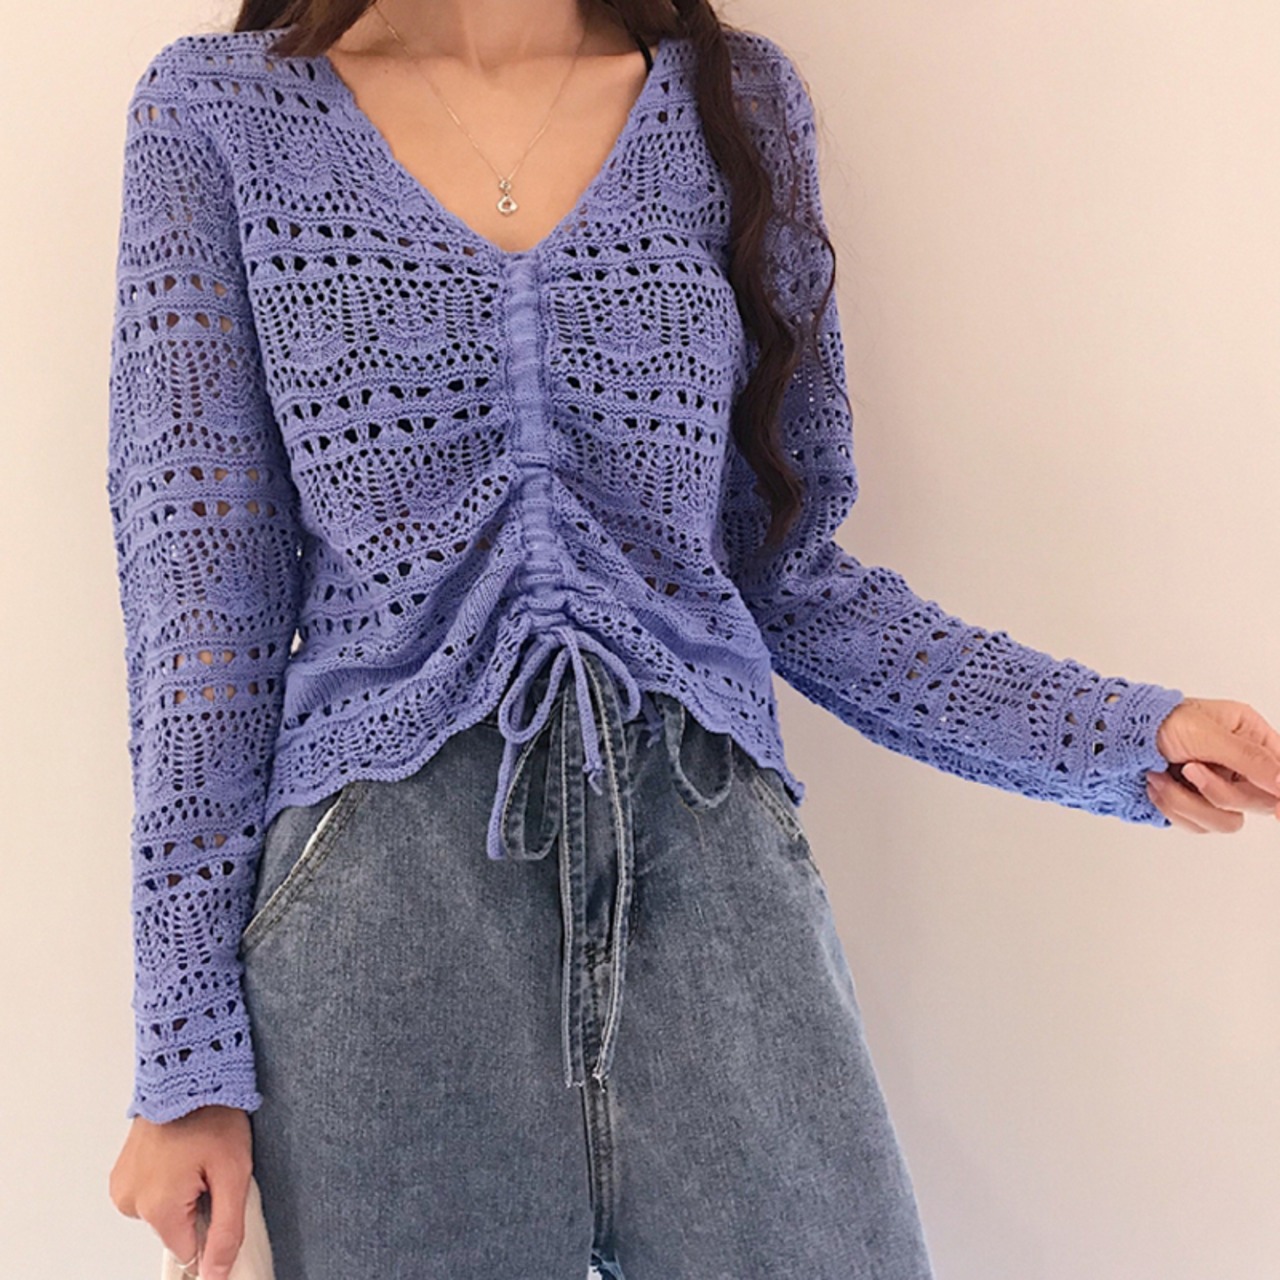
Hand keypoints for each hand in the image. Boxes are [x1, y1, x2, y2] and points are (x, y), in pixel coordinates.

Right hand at [109, 1104, 251, 1279]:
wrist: (186, 1070)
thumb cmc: (212, 1113)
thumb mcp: (234, 1173)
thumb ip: (227, 1231)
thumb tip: (217, 1276)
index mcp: (157, 1208)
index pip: (189, 1249)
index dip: (212, 1224)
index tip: (219, 1192)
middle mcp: (131, 1202)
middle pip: (176, 1228)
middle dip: (198, 1203)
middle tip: (210, 1165)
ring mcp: (122, 1186)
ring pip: (163, 1210)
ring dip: (182, 1190)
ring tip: (194, 1152)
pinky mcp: (121, 1172)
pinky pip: (150, 1192)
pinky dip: (167, 1179)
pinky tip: (179, 1150)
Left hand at [1147, 697, 1279, 833]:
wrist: (1108, 737)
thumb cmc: (1153, 721)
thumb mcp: (1204, 734)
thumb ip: (1249, 758)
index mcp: (1248, 734)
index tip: (1279, 811)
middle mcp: (1237, 763)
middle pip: (1260, 802)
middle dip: (1217, 791)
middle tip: (1189, 769)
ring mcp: (1215, 787)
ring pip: (1228, 821)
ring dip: (1190, 803)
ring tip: (1162, 777)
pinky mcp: (1193, 805)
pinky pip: (1198, 826)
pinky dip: (1173, 808)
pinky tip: (1155, 786)